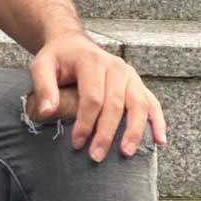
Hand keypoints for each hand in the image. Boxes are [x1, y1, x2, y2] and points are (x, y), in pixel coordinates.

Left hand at [28, 30, 167, 160]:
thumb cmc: (57, 58)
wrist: (72, 44)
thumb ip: (43, 87)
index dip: (85, 122)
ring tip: (126, 153)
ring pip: (138, 105)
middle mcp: (115, 66)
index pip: (92, 97)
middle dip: (106, 133)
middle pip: (115, 104)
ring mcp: (129, 74)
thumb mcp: (41, 66)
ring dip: (134, 131)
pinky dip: (158, 122)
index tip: (77, 143)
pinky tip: (159, 140)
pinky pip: (152, 102)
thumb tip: (46, 112)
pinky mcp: (137, 83)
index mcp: (91, 60)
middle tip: (96, 156)